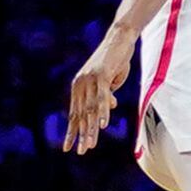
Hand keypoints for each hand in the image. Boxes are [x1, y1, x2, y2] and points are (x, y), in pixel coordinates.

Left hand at [64, 25, 139, 154]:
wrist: (120, 38)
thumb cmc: (116, 59)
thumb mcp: (111, 81)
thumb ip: (107, 94)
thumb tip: (109, 106)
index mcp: (78, 87)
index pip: (74, 114)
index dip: (73, 132)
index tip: (70, 147)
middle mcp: (80, 84)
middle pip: (80, 115)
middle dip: (80, 135)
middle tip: (80, 152)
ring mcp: (89, 79)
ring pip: (90, 109)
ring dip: (91, 128)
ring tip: (90, 144)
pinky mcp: (100, 75)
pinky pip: (101, 97)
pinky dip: (102, 112)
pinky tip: (102, 125)